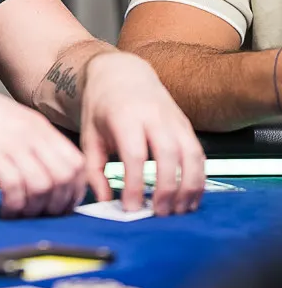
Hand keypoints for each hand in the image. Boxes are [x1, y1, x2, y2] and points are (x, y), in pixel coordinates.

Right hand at [0, 63, 86, 216]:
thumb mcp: (10, 120)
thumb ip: (29, 141)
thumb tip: (44, 171)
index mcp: (38, 126)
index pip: (76, 163)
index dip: (75, 190)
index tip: (62, 205)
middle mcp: (30, 134)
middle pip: (65, 178)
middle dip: (58, 204)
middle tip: (42, 215)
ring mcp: (11, 143)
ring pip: (43, 186)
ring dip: (34, 209)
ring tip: (20, 214)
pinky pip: (14, 188)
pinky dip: (13, 207)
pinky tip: (4, 211)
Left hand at [80, 52, 205, 214]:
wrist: (121, 73)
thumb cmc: (102, 107)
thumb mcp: (89, 135)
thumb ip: (94, 170)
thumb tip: (106, 202)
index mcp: (125, 116)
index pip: (135, 155)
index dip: (135, 184)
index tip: (131, 208)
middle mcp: (153, 116)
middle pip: (168, 155)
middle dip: (166, 188)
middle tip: (159, 214)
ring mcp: (173, 119)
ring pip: (191, 155)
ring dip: (188, 186)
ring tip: (178, 211)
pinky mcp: (185, 124)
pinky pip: (198, 153)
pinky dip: (198, 178)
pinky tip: (189, 198)